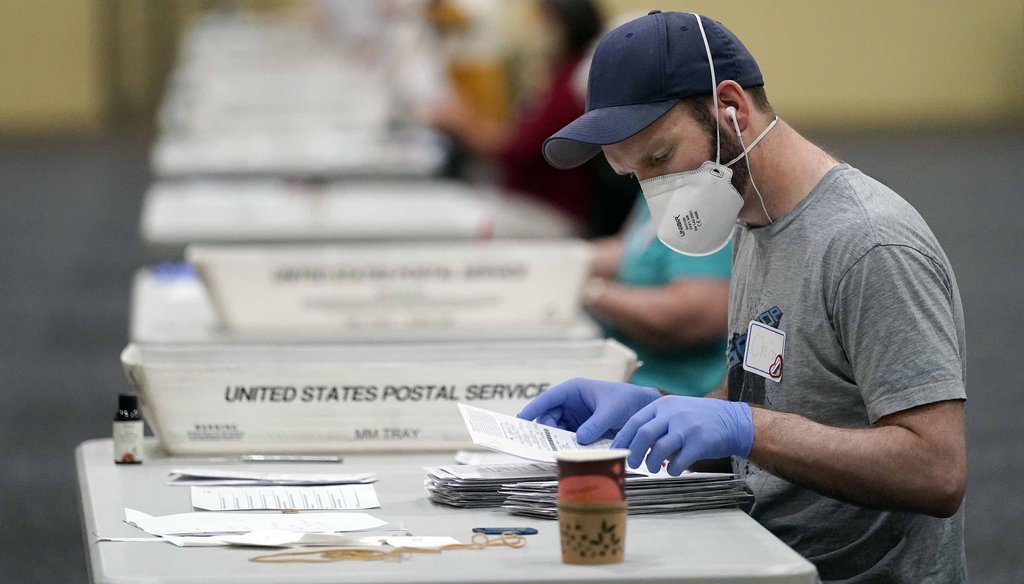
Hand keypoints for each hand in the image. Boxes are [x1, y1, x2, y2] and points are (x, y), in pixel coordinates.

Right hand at [517, 378, 660, 443]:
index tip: (521, 419)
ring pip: (557, 430)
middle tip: (542, 444)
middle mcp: (570, 403)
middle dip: (545, 430)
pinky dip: (567, 446)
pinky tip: (567, 453)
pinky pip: (568, 438)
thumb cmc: (626, 401)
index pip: (548, 399)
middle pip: (549, 417)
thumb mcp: (610, 411)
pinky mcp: (582, 430)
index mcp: (573, 390)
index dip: (533, 408)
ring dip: (556, 440)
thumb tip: (579, 439)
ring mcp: (575, 418)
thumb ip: (595, 424)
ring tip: (555, 451)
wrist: (643, 409)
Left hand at [611, 396, 753, 474]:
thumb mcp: (676, 410)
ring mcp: (686, 428)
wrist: (733, 421)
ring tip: (653, 468)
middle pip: (643, 435)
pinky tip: (673, 470)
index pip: (635, 421)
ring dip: (651, 463)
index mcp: (663, 405)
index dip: (623, 438)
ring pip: (658, 449)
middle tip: (632, 463)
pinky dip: (672, 470)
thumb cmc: (699, 418)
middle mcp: (673, 414)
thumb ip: (657, 422)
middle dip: (633, 452)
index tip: (615, 451)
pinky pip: (679, 461)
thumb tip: (632, 443)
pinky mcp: (699, 443)